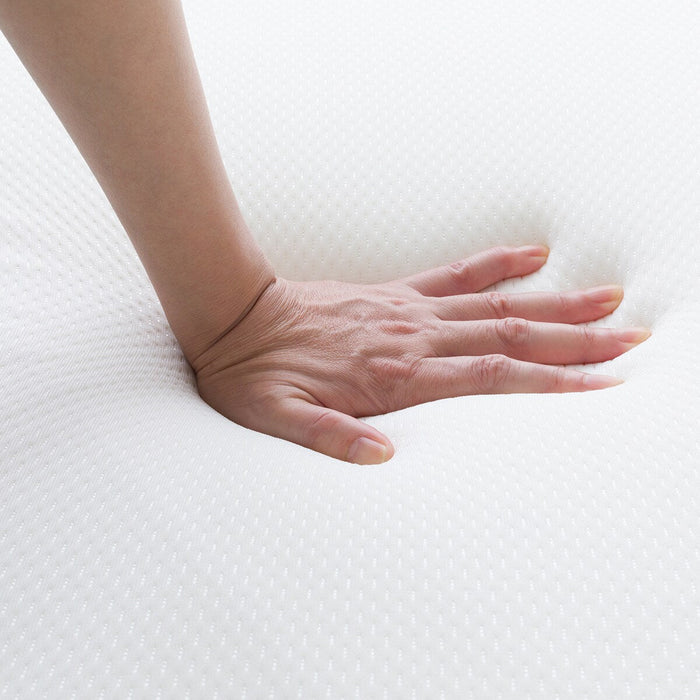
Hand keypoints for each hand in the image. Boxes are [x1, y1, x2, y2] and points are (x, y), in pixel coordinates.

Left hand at [190, 245, 649, 463]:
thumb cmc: (256, 375)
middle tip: (631, 337)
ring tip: (607, 295)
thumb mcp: (280, 420)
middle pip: (509, 337)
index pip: (490, 376)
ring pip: (495, 305)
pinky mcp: (395, 295)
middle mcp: (413, 338)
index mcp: (394, 375)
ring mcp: (408, 311)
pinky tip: (532, 255)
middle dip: (575, 340)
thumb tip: (383, 457)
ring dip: (554, 303)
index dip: (549, 380)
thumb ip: (329, 438)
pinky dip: (497, 264)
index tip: (600, 383)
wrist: (235, 318)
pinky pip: (455, 275)